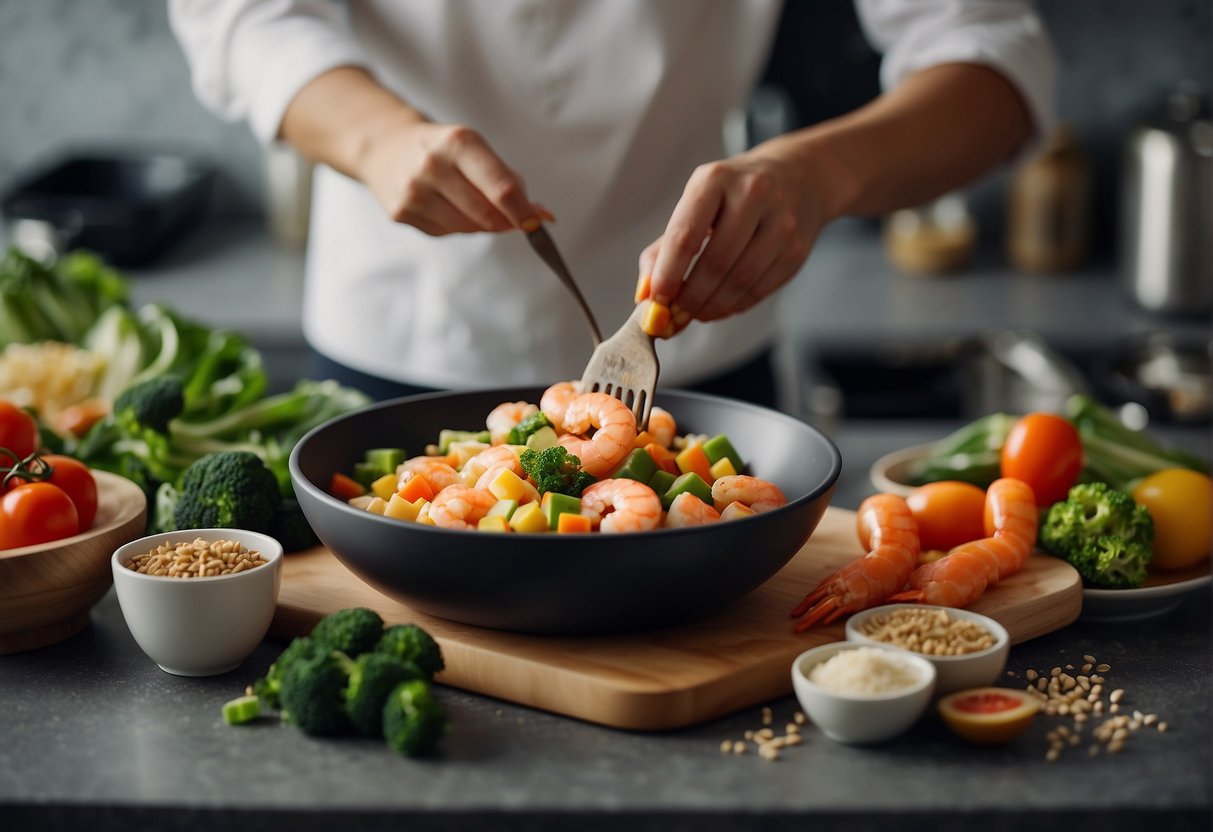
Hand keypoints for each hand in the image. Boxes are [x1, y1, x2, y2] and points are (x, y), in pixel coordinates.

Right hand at [358, 119, 550, 235]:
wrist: (387, 147)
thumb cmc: (443, 150)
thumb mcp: (476, 150)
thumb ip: (510, 182)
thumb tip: (543, 216)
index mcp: (458, 143)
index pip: (501, 190)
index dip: (524, 212)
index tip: (538, 223)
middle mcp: (432, 165)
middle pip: (487, 216)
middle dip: (505, 221)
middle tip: (510, 217)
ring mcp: (414, 191)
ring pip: (468, 229)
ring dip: (480, 224)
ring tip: (467, 202)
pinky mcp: (401, 213)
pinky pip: (446, 233)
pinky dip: (455, 225)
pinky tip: (444, 205)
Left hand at [638, 145, 831, 332]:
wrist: (797, 177)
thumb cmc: (733, 195)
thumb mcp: (695, 204)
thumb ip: (664, 249)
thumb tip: (646, 295)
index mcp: (716, 179)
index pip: (685, 235)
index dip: (667, 275)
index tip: (655, 302)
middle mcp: (752, 194)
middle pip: (715, 263)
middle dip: (689, 298)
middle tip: (673, 317)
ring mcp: (781, 222)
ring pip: (740, 281)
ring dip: (711, 307)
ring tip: (694, 314)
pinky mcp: (797, 249)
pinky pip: (760, 289)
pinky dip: (734, 306)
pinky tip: (719, 307)